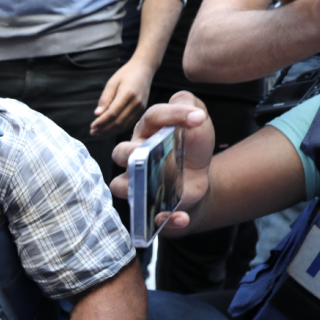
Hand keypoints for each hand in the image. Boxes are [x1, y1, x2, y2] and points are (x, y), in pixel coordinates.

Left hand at [90, 58, 153, 135]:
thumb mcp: (112, 83)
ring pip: (124, 125)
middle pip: (118, 122)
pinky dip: (118, 128)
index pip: (112, 113)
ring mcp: (140, 107)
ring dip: (110, 131)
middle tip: (93, 132)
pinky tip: (109, 129)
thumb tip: (97, 114)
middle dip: (104, 129)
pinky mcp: (141, 110)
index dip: (101, 122)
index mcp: (128, 94)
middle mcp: (136, 102)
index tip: (92, 126)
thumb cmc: (125, 74)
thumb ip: (105, 99)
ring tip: (99, 132)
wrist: (144, 69)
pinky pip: (129, 123)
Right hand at [110, 92, 213, 231]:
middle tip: (148, 153)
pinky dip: (166, 218)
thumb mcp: (197, 123)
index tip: (199, 118)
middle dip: (130, 153)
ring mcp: (139, 182)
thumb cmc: (190, 146)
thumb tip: (183, 100)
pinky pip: (150, 216)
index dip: (173, 114)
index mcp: (147, 131)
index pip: (153, 117)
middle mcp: (136, 156)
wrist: (198, 177)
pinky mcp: (149, 206)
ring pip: (120, 186)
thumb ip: (191, 104)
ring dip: (135, 189)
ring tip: (154, 189)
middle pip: (121, 153)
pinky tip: (182, 217)